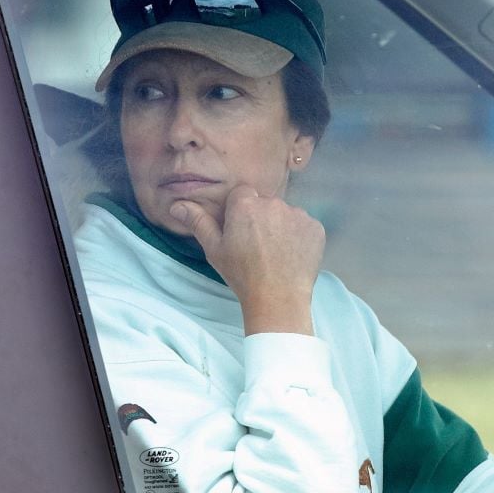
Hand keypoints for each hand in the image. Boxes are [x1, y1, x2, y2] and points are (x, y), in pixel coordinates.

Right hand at [170, 185, 324, 335]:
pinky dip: (300, 236)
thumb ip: (199, 222)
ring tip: (276, 253)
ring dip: (281, 226)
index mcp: (246, 204)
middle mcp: (273, 203)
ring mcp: (298, 214)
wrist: (278, 298)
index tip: (240, 230)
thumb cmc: (242, 275)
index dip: (240, 212)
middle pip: (265, 203)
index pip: (242, 194)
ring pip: (286, 214)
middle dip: (261, 218)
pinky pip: (305, 225)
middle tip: (257, 246)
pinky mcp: (316, 227)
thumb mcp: (215, 249)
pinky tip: (292, 255)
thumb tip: (178, 205)